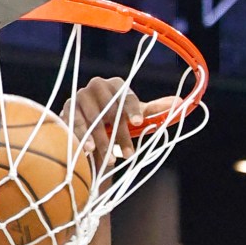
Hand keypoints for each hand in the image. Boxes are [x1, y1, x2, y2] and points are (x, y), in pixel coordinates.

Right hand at [61, 76, 180, 167]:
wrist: (87, 126)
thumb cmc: (115, 120)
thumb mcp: (134, 116)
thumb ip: (153, 110)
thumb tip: (179, 102)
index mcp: (116, 85)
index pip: (125, 96)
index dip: (132, 109)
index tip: (138, 122)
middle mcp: (97, 86)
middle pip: (110, 110)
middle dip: (120, 134)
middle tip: (130, 155)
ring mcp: (80, 97)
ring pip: (92, 118)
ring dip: (101, 140)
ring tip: (110, 159)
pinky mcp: (66, 110)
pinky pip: (73, 123)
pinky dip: (80, 137)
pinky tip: (87, 150)